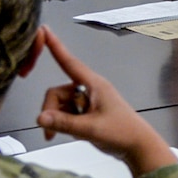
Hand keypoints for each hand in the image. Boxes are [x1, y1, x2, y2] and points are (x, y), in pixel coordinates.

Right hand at [34, 26, 176, 174]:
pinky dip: (62, 123)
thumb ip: (63, 123)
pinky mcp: (87, 112)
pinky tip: (69, 134)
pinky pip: (66, 113)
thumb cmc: (120, 132)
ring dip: (56, 119)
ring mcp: (87, 101)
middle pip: (57, 92)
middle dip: (51, 110)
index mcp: (93, 84)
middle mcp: (88, 89)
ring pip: (60, 105)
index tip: (43, 30)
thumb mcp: (90, 128)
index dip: (55, 46)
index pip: (69, 62)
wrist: (138, 147)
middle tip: (51, 132)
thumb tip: (39, 117)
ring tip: (60, 135)